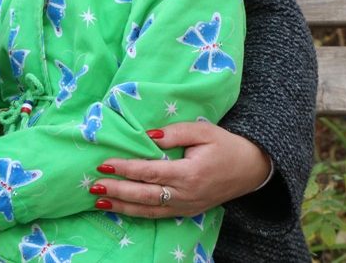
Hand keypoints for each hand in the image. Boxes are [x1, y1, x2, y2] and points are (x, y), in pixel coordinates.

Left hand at [91, 121, 270, 217]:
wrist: (252, 168)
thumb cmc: (225, 145)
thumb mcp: (203, 131)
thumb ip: (174, 133)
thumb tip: (147, 137)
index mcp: (189, 173)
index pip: (149, 172)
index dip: (125, 169)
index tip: (104, 164)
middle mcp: (186, 194)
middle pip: (145, 195)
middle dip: (117, 191)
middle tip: (94, 186)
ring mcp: (186, 206)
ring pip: (149, 210)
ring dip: (122, 206)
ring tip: (99, 201)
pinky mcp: (187, 211)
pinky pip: (158, 215)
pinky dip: (137, 213)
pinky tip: (120, 209)